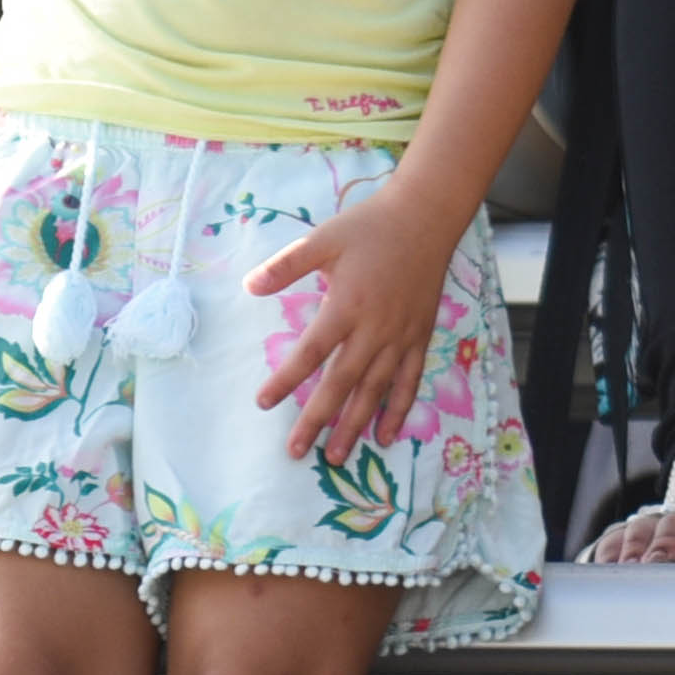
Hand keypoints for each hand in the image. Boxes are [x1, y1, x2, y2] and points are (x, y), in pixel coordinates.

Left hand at [246, 179, 474, 466]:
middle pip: (342, 383)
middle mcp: (375, 329)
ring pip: (375, 390)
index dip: (287, 380)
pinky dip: (398, 410)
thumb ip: (286, 266)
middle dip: (318, 419)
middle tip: (296, 451)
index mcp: (347, 305)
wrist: (426, 217)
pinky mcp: (420, 337)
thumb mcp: (323, 239)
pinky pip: (409, 381)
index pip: (311, 352)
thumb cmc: (369, 227)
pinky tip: (386, 436)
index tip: (264, 403)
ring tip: (337, 457)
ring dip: (355, 425)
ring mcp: (401, 337)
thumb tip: (248, 286)